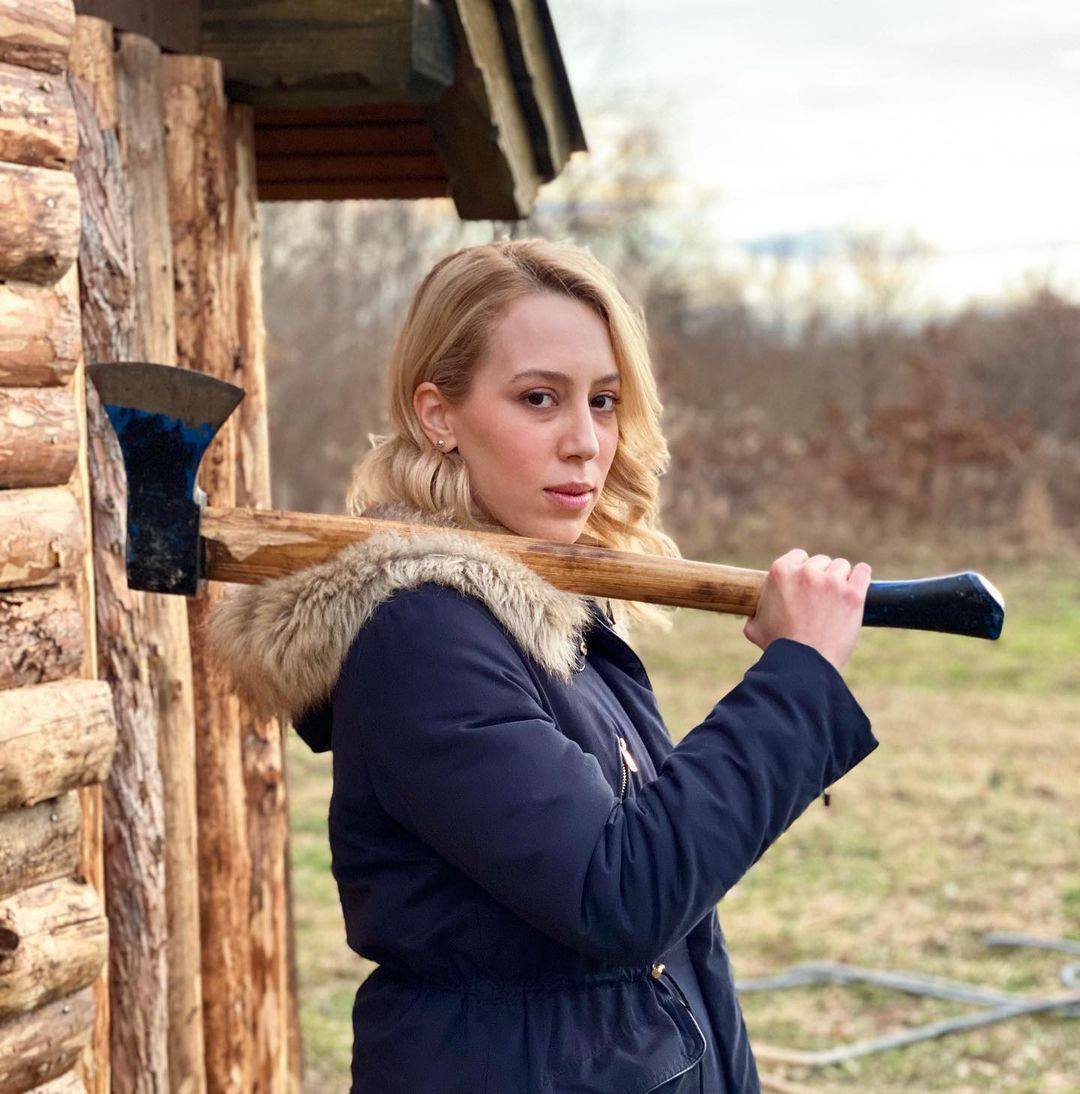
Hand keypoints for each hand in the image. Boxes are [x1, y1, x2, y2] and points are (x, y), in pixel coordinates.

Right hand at [743, 549, 871, 672]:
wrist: (804, 664)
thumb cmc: (778, 647)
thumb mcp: (754, 627)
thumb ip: (755, 614)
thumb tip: (754, 615)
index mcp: (780, 572)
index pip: (798, 556)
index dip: (802, 569)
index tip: (806, 583)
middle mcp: (806, 572)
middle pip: (821, 561)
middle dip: (821, 576)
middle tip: (821, 598)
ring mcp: (831, 582)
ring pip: (842, 567)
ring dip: (841, 579)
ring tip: (837, 599)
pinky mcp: (853, 594)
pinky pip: (863, 571)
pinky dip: (861, 578)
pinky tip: (858, 587)